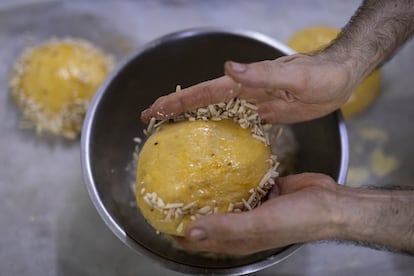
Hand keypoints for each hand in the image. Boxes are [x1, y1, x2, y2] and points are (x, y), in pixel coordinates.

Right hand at [141, 53, 354, 123]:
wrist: (340, 78)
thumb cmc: (322, 74)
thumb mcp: (296, 75)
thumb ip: (263, 73)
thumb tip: (229, 68)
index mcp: (244, 83)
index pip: (202, 93)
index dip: (177, 102)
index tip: (154, 111)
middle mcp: (243, 92)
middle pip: (201, 102)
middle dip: (174, 110)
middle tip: (151, 122)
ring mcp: (251, 103)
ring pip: (214, 113)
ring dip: (191, 121)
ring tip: (172, 133)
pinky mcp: (262, 113)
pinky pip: (233, 123)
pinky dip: (217, 130)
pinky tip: (211, 141)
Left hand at [175, 173, 339, 254]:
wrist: (331, 203)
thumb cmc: (298, 219)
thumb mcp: (260, 225)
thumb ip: (226, 228)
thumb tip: (189, 232)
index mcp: (235, 239)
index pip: (195, 239)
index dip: (174, 230)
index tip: (156, 213)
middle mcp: (238, 224)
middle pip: (204, 217)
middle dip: (185, 205)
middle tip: (167, 183)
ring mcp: (248, 206)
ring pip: (219, 198)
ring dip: (204, 188)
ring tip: (186, 168)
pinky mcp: (259, 189)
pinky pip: (237, 182)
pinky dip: (226, 174)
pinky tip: (217, 159)